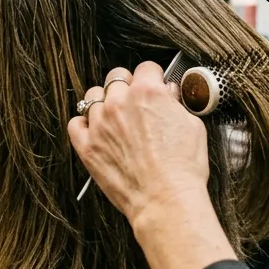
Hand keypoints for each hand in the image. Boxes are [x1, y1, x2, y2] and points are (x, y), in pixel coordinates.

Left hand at [68, 63, 235, 268]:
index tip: (154, 86)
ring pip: (93, 96)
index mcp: (147, 93)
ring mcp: (99, 124)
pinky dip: (84, 125)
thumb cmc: (182, 168)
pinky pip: (75, 123)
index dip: (153, 78)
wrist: (165, 200)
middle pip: (116, 77)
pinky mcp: (87, 147)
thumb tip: (168, 95)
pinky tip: (96, 131)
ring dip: (105, 103)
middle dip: (127, 86)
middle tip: (136, 103)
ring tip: (116, 118)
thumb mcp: (192, 126)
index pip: (145, 68)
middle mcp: (119, 103)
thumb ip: (175, 104)